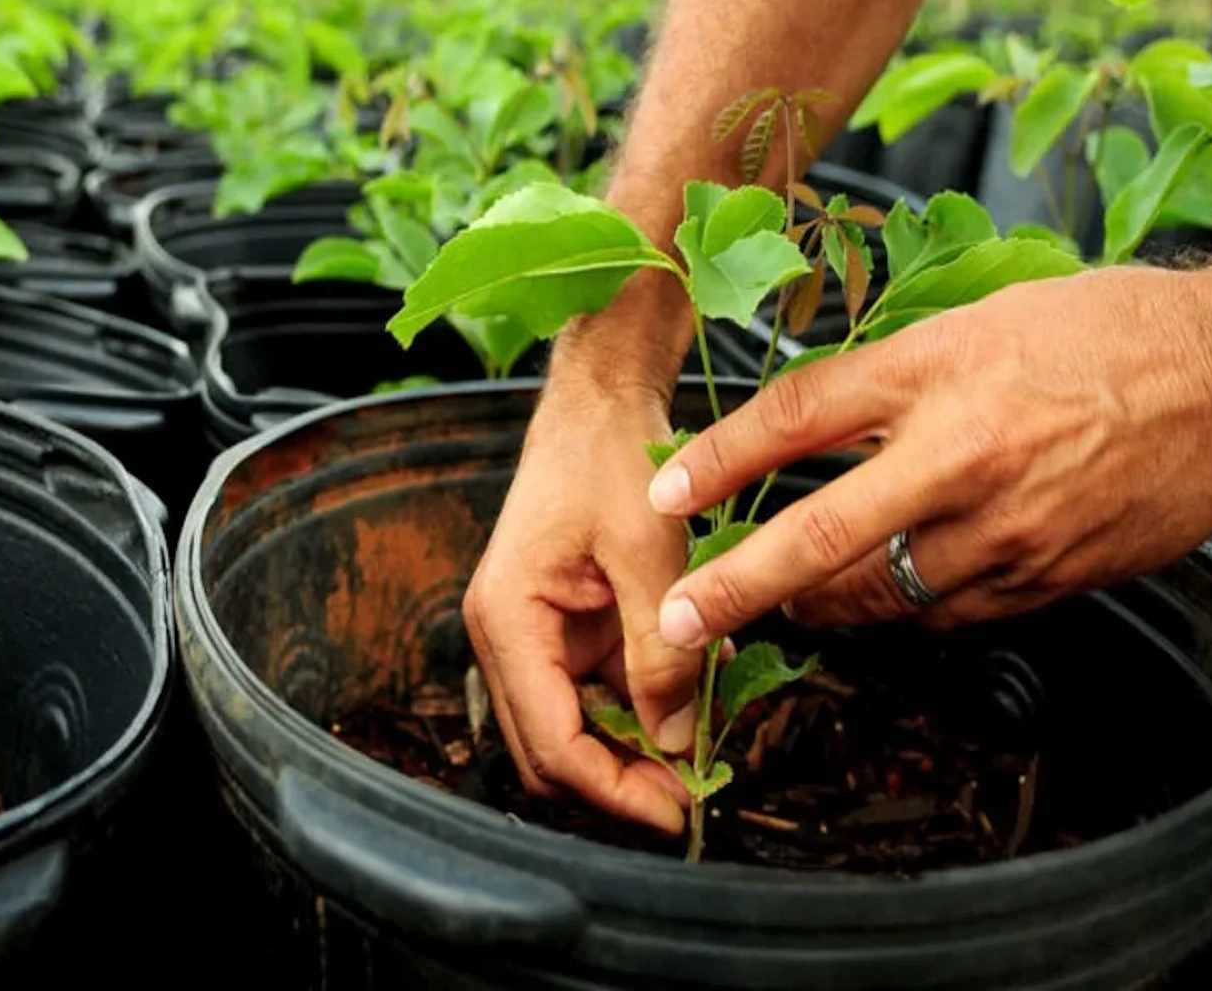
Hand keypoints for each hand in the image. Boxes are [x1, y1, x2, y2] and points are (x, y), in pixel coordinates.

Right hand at [464, 371, 700, 832]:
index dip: (614, 791)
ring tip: (705, 748)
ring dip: (636, 748)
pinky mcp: (565, 625)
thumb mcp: (646, 548)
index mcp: (506, 619)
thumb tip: (675, 739)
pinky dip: (644, 705)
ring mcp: (534, 632)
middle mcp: (506, 634)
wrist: (599, 399)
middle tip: (695, 796)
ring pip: (578, 728)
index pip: (551, 743)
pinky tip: (694, 697)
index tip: (679, 812)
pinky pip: (600, 690)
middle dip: (621, 782)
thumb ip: (660, 646)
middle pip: (553, 750)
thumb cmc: (607, 454)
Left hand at [646, 263, 1211, 644]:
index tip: (661, 492)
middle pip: (821, 535)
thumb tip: (803, 425)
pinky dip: (902, 613)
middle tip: (678, 619)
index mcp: (938, 371)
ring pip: (882, 595)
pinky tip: (880, 602)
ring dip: (819, 608)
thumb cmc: (1107, 333)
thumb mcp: (978, 322)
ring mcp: (1009, 528)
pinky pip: (949, 614)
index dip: (716, 460)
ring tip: (778, 605)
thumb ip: (890, 379)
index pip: (796, 417)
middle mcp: (963, 456)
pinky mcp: (1050, 578)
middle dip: (736, 587)